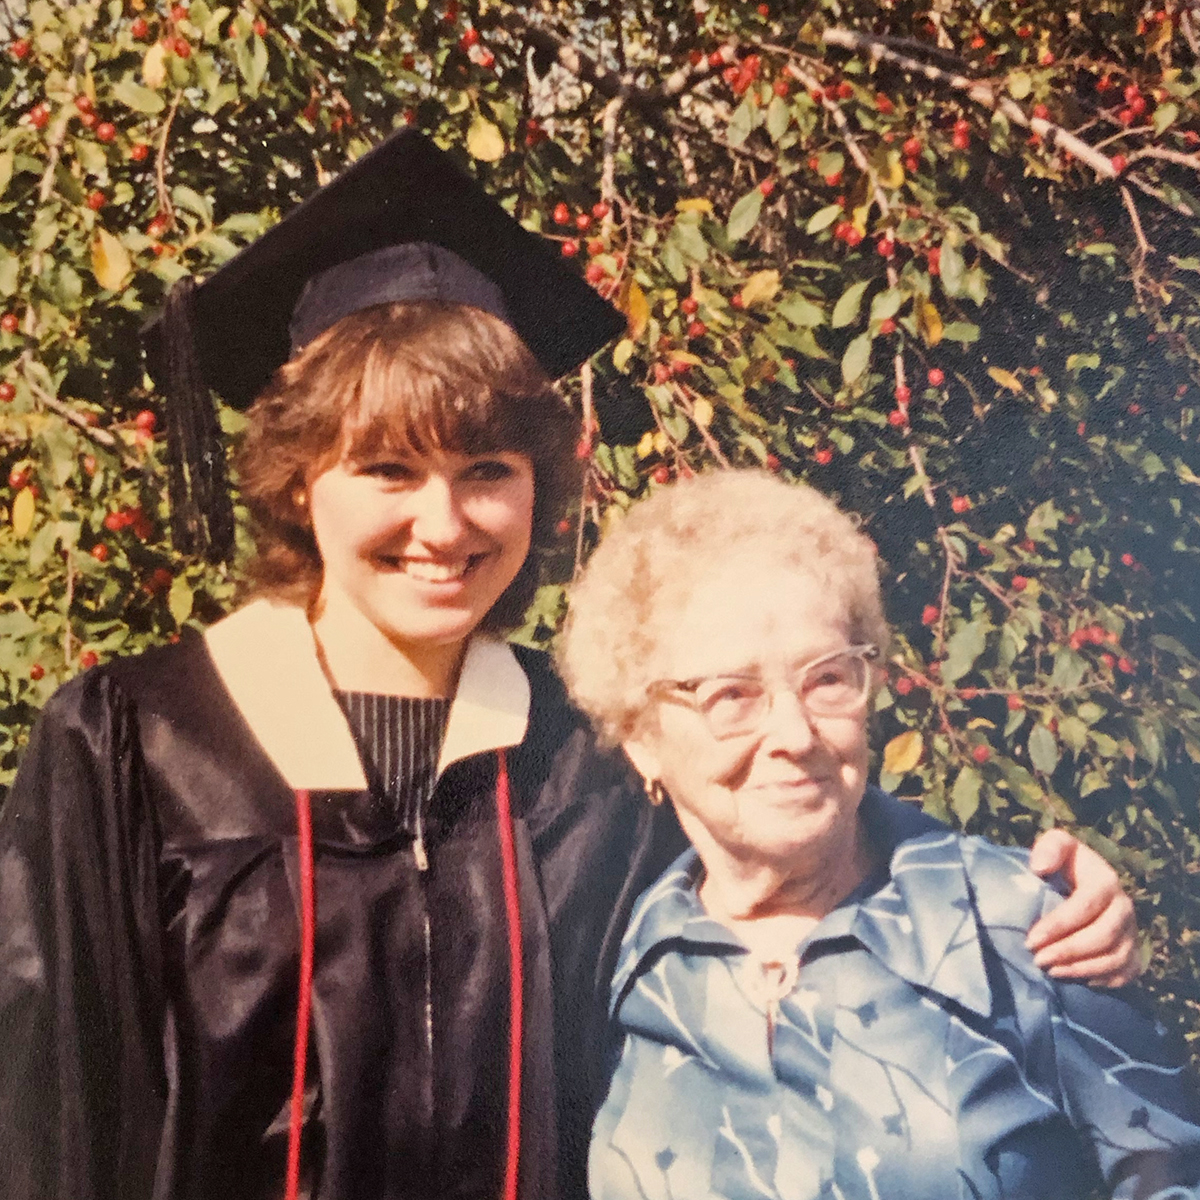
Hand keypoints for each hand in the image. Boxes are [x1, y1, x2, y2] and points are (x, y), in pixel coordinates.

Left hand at [1025, 828, 1142, 986]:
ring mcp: (1131, 933)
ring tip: (1050, 970)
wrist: (1081, 886)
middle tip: (1038, 959)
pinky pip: (1124, 974)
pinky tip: (1074, 979)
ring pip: (1114, 959)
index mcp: (1106, 881)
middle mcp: (1125, 908)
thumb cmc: (1064, 866)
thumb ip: (1050, 848)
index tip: (1031, 938)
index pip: (1086, 906)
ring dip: (1080, 968)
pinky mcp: (1133, 954)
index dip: (1059, 925)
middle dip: (1068, 951)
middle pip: (1102, 936)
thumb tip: (1040, 867)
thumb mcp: (1056, 846)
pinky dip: (1100, 979)